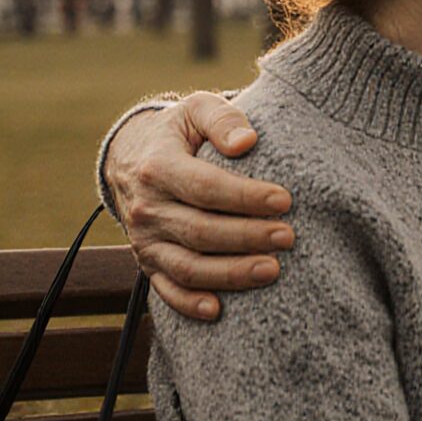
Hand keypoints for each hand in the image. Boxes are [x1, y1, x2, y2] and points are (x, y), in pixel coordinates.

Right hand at [106, 94, 292, 321]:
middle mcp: (146, 208)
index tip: (284, 200)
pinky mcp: (148, 263)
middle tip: (288, 237)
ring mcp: (144, 240)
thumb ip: (222, 118)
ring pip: (187, 266)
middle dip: (247, 237)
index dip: (245, 197)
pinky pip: (166, 290)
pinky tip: (219, 311)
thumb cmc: (180, 132)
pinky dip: (189, 304)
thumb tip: (247, 141)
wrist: (132, 157)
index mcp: (157, 168)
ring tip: (273, 271)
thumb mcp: (195, 110)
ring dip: (230, 274)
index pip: (205, 187)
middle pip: (200, 231)